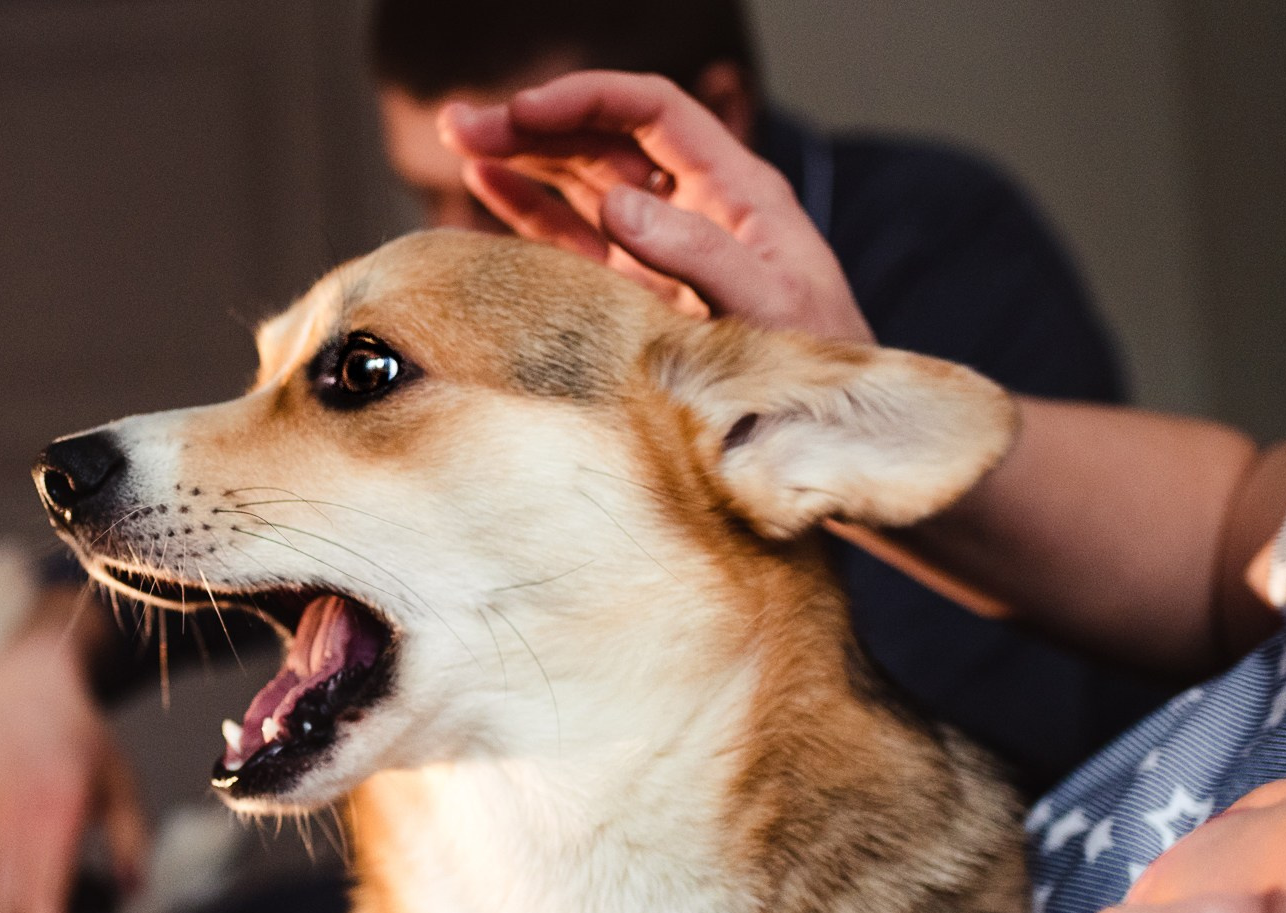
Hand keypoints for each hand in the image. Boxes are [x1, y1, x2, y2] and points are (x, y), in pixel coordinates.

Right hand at [439, 70, 872, 341]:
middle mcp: (693, 206)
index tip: (523, 110)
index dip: (585, 100)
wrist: (825, 440)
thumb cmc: (816, 368)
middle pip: (603, 139)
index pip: (651, 112)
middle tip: (464, 123)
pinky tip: (484, 185)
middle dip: (533, 122)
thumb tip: (618, 206)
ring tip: (459, 137)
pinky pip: (572, 237)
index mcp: (735, 189)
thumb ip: (700, 253)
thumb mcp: (772, 307)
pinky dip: (527, 208)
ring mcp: (659, 249)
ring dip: (520, 155)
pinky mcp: (632, 293)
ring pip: (580, 180)